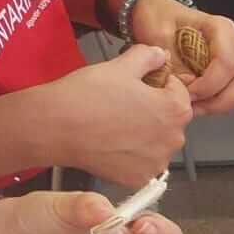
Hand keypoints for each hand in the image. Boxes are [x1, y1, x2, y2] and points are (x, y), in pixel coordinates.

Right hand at [44, 46, 192, 187]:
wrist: (54, 127)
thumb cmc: (88, 94)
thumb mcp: (121, 65)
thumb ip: (149, 56)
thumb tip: (161, 54)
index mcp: (176, 110)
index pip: (179, 91)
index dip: (159, 83)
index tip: (138, 84)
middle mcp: (174, 139)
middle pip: (170, 119)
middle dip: (153, 110)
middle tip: (123, 104)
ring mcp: (156, 163)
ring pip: (156, 142)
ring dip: (144, 133)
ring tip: (115, 124)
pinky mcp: (138, 179)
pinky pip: (141, 163)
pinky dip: (131, 155)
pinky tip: (112, 143)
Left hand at [128, 0, 233, 114]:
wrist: (159, 15)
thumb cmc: (160, 20)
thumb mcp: (157, 37)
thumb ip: (172, 63)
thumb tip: (184, 88)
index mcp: (221, 28)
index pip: (226, 64)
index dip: (207, 86)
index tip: (186, 94)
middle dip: (216, 101)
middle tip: (190, 106)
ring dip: (219, 104)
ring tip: (193, 106)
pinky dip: (219, 103)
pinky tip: (199, 102)